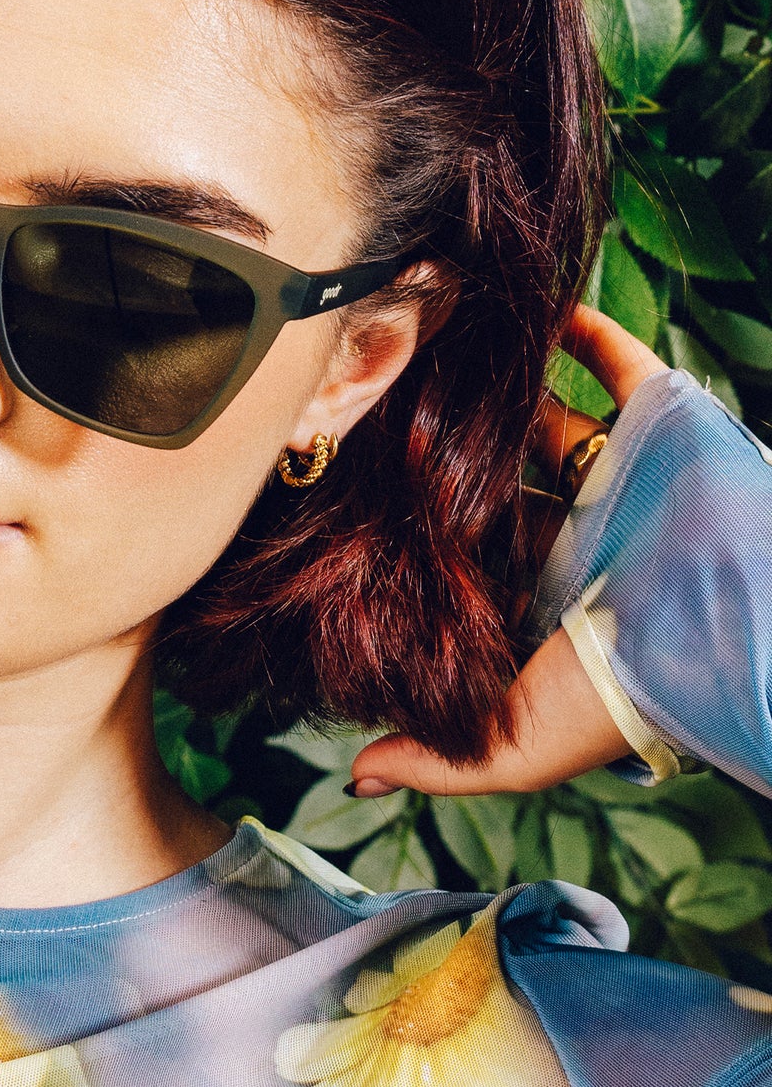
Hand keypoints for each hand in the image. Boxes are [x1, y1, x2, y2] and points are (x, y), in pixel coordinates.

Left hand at [349, 304, 669, 797]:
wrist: (734, 633)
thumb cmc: (631, 693)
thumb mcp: (519, 744)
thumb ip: (436, 761)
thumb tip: (356, 778)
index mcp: (547, 585)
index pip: (470, 545)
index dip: (420, 520)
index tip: (352, 487)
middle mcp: (579, 523)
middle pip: (497, 472)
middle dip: (445, 442)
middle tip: (377, 402)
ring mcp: (619, 469)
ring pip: (546, 413)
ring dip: (495, 383)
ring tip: (426, 344)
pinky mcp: (660, 419)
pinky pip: (614, 358)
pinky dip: (576, 329)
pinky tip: (523, 308)